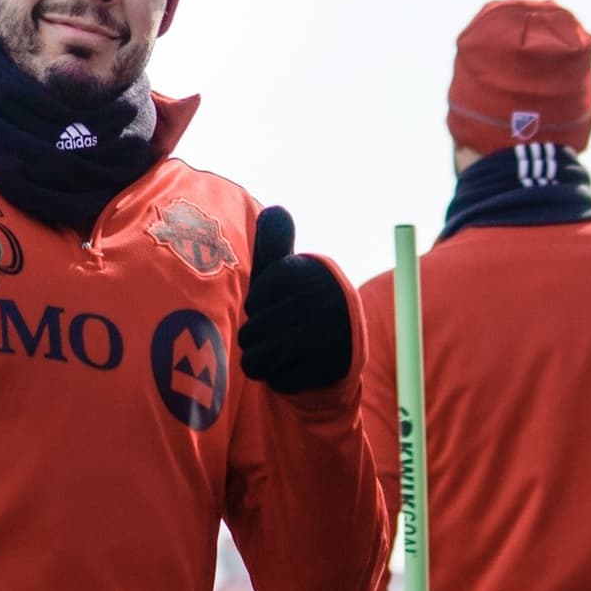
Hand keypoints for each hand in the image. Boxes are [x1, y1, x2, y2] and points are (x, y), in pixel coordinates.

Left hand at [237, 207, 352, 392]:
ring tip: (266, 354)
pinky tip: (291, 367)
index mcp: (310, 271)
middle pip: (254, 330)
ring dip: (258, 361)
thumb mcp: (286, 272)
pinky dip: (279, 379)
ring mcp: (330, 335)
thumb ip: (274, 244)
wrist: (339, 344)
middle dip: (251, 337)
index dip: (254, 306)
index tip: (265, 305)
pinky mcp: (332, 368)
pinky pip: (282, 380)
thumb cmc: (296, 303)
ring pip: (263, 358)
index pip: (255, 298)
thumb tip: (276, 210)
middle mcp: (324, 300)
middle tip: (262, 335)